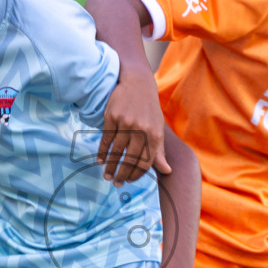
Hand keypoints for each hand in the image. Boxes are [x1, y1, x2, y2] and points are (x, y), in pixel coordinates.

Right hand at [98, 67, 168, 185]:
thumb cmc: (149, 110)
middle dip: (122, 174)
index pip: (145, 162)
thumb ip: (159, 152)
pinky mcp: (113, 116)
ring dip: (110, 166)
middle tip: (115, 183)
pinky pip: (106, 139)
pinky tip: (100, 160)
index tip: (129, 181)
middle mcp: (141, 130)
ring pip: (116, 151)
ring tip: (106, 175)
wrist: (138, 83)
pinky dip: (102, 152)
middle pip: (130, 159)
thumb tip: (167, 171)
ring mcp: (126, 122)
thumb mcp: (158, 129)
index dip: (136, 175)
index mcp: (155, 135)